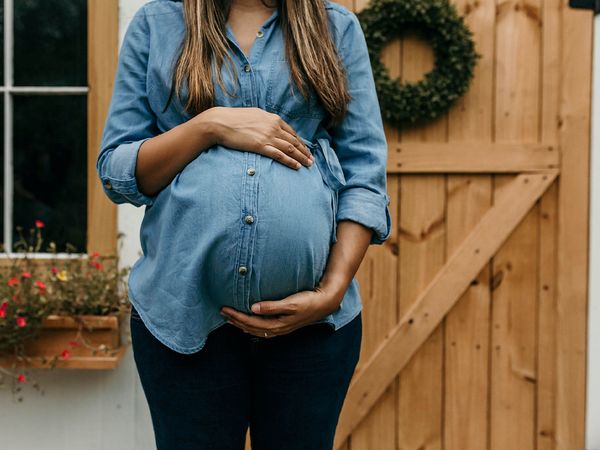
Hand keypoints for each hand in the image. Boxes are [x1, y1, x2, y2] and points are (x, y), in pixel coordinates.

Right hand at [203, 106, 313, 169]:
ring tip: (308, 165)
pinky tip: (296, 166)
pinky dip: (289, 161)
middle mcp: (273, 126)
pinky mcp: (260, 146)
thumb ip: (266, 121)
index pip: (292, 133)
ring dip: (301, 157)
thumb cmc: (234, 119)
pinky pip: (279, 155)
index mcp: (273, 119)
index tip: (306, 150)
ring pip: (290, 148)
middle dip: (304, 152)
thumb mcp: (254, 115)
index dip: (301, 143)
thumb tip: (271, 125)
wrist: (220, 122)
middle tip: (312, 160)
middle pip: (294, 141)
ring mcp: (267, 136)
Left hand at [220, 284, 343, 337]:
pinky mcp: (283, 324)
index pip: (251, 322)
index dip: (237, 317)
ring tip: (230, 318)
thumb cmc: (308, 301)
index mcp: (277, 324)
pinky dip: (252, 326)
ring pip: (256, 329)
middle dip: (236, 320)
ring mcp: (280, 328)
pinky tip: (248, 322)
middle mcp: (277, 329)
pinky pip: (262, 328)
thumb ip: (272, 306)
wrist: (324, 303)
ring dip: (242, 324)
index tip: (225, 309)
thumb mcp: (291, 303)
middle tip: (222, 312)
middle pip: (251, 328)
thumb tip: (253, 308)